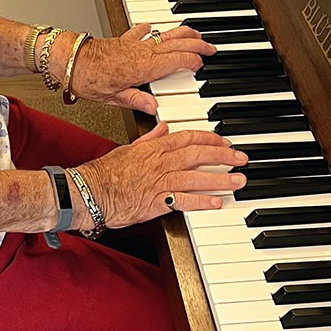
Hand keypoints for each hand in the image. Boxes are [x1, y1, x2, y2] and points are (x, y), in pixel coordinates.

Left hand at [51, 23, 215, 112]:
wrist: (68, 58)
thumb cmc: (86, 78)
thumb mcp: (111, 97)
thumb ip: (136, 100)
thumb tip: (154, 108)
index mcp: (143, 67)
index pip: (178, 60)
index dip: (193, 62)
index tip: (202, 65)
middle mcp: (142, 52)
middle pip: (177, 44)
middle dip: (197, 44)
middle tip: (211, 47)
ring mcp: (134, 43)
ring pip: (165, 34)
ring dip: (182, 33)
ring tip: (195, 33)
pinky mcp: (123, 40)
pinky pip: (142, 31)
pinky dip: (151, 29)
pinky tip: (154, 26)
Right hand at [73, 122, 247, 225]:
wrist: (90, 192)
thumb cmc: (104, 173)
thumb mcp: (128, 148)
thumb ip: (149, 139)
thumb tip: (163, 127)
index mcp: (154, 148)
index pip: (188, 138)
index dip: (209, 139)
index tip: (224, 142)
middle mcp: (160, 162)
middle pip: (198, 155)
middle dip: (223, 156)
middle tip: (241, 158)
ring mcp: (160, 182)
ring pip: (196, 176)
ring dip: (220, 178)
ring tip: (238, 180)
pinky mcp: (157, 202)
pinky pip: (184, 201)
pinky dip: (202, 201)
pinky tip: (217, 202)